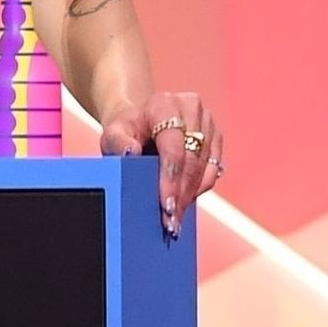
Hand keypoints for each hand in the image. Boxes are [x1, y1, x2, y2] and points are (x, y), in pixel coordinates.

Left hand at [100, 91, 223, 238]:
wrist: (140, 121)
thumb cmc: (125, 130)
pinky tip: (185, 202)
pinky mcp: (215, 136)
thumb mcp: (112, 134)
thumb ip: (117, 142)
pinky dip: (200, 188)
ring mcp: (207, 121)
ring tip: (176, 218)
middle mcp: (190, 108)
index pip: (173, 147)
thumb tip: (130, 153)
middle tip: (171, 222)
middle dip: (181, 194)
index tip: (166, 206)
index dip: (171, 180)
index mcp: (164, 104)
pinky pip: (213, 169)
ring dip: (191, 195)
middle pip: (192, 159)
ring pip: (205, 167)